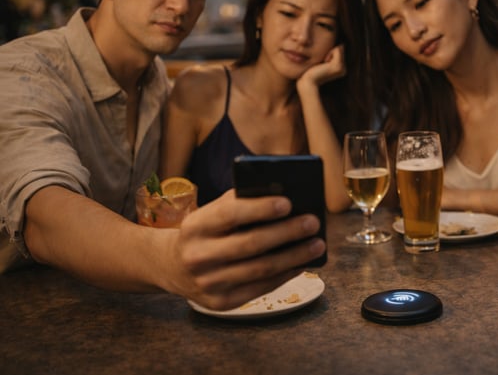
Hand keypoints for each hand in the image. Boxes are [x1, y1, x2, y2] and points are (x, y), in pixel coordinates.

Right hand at [168, 189, 325, 309]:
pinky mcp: (221, 303)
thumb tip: (285, 201)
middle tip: (313, 222)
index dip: (260, 209)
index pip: (230, 214)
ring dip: (294, 256)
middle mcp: (198, 256)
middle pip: (251, 244)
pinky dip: (285, 274)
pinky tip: (302, 263)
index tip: (288, 203)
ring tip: (317, 244)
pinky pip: (261, 288)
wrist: (173, 266)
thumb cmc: (207, 231)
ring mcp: (209, 283)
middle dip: (286, 232)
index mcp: (195, 226)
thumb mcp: (212, 213)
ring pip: (260, 269)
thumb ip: (241, 203)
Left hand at [297, 45, 345, 88]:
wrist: (308, 82)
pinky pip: (337, 49)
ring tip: (323, 63)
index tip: (322, 63)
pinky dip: (329, 53)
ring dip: (329, 52)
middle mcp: (343, 69)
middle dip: (330, 51)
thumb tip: (340, 44)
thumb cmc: (310, 71)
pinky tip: (324, 62)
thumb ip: (330, 53)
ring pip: (339, 48)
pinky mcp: (338, 66)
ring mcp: (342, 68)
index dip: (330, 52)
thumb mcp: (321, 60)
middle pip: (340, 49)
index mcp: (340, 69)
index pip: (339, 51)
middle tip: (322, 63)